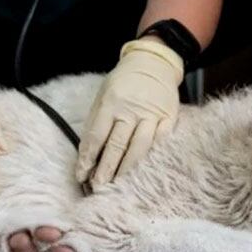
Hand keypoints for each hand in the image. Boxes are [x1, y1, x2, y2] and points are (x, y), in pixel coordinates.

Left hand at [76, 37, 183, 184]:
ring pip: (139, 147)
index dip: (88, 158)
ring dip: (127, 169)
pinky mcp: (169, 117)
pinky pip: (161, 141)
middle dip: (106, 169)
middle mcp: (131, 109)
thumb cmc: (123, 82)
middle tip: (98, 188)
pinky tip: (143, 170)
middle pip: (117, 145)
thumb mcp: (103, 94)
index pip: (97, 136)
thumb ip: (96, 121)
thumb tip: (87, 153)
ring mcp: (152, 114)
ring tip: (118, 184)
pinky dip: (151, 156)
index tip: (81, 175)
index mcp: (111, 102)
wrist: (153, 63)